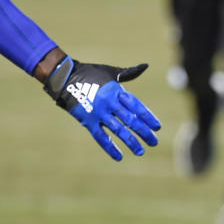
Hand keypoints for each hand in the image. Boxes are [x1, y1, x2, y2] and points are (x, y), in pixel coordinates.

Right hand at [43, 57, 161, 160]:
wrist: (65, 78)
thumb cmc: (91, 73)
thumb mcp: (111, 72)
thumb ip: (129, 73)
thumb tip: (145, 66)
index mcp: (117, 91)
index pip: (137, 106)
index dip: (148, 117)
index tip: (157, 127)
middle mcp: (110, 104)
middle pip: (130, 120)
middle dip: (144, 132)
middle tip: (154, 142)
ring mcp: (99, 113)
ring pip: (118, 130)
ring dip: (130, 141)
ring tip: (141, 151)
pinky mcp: (88, 121)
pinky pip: (100, 137)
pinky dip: (109, 147)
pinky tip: (119, 156)